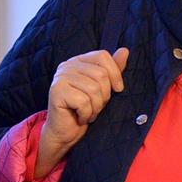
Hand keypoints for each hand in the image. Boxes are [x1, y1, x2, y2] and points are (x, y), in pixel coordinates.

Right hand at [38, 47, 129, 176]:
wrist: (65, 131)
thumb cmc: (84, 109)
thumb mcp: (102, 88)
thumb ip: (112, 69)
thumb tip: (125, 51)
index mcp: (78, 61)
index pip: (102, 56)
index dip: (115, 73)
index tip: (118, 89)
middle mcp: (67, 65)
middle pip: (100, 75)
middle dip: (104, 96)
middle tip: (96, 106)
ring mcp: (60, 77)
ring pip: (94, 89)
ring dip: (96, 107)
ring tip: (89, 113)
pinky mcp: (56, 91)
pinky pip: (83, 102)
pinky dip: (87, 114)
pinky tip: (81, 117)